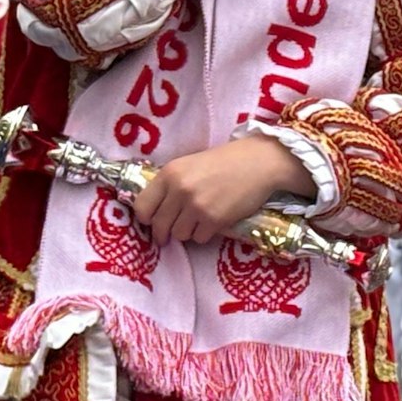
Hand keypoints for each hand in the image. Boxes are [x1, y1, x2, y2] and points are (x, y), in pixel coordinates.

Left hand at [131, 136, 314, 245]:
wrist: (259, 162)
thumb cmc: (225, 161)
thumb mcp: (190, 164)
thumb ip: (171, 184)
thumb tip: (155, 212)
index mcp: (170, 173)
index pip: (142, 207)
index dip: (147, 218)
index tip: (154, 221)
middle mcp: (179, 190)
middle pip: (159, 226)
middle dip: (165, 232)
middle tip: (171, 233)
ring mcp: (196, 206)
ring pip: (179, 235)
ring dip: (187, 232)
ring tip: (199, 221)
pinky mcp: (214, 220)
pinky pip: (199, 238)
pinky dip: (205, 234)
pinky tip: (214, 221)